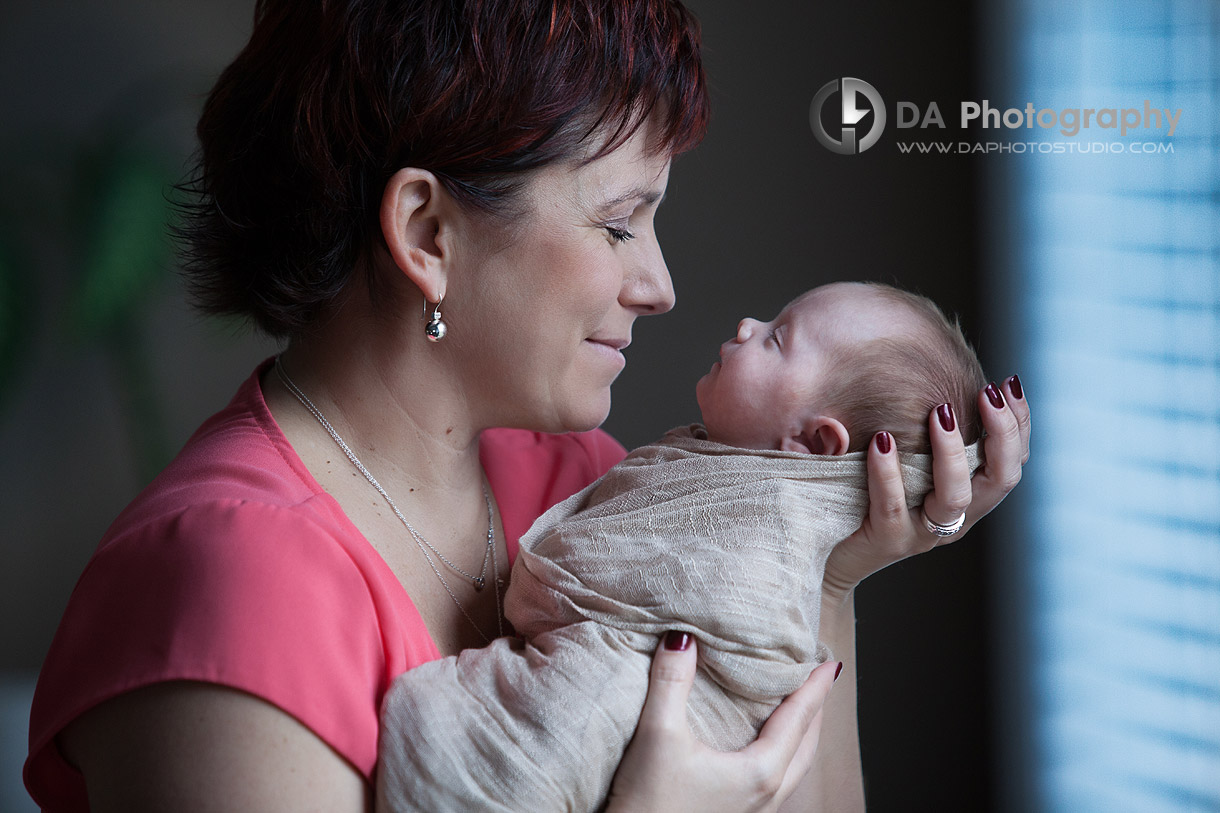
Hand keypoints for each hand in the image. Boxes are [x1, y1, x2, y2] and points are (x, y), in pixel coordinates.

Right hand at [606, 633, 840, 812]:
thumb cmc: (649, 805)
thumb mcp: (658, 735)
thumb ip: (670, 681)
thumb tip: (681, 637)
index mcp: (760, 772)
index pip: (798, 720)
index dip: (815, 688)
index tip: (830, 664)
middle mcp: (767, 795)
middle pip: (806, 747)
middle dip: (814, 712)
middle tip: (817, 682)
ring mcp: (754, 812)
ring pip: (793, 767)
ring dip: (798, 736)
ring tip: (794, 711)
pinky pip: (774, 781)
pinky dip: (779, 755)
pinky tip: (757, 748)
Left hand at [822, 376, 1030, 602]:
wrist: (827, 557)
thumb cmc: (863, 499)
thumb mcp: (901, 466)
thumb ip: (921, 436)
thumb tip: (932, 380)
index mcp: (967, 499)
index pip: (1011, 462)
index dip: (1019, 425)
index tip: (1009, 383)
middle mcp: (954, 518)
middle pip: (1000, 480)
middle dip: (1002, 434)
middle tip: (987, 393)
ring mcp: (922, 534)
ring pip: (955, 497)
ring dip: (952, 452)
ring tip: (940, 411)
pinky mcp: (886, 541)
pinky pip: (893, 506)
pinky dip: (889, 472)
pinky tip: (882, 440)